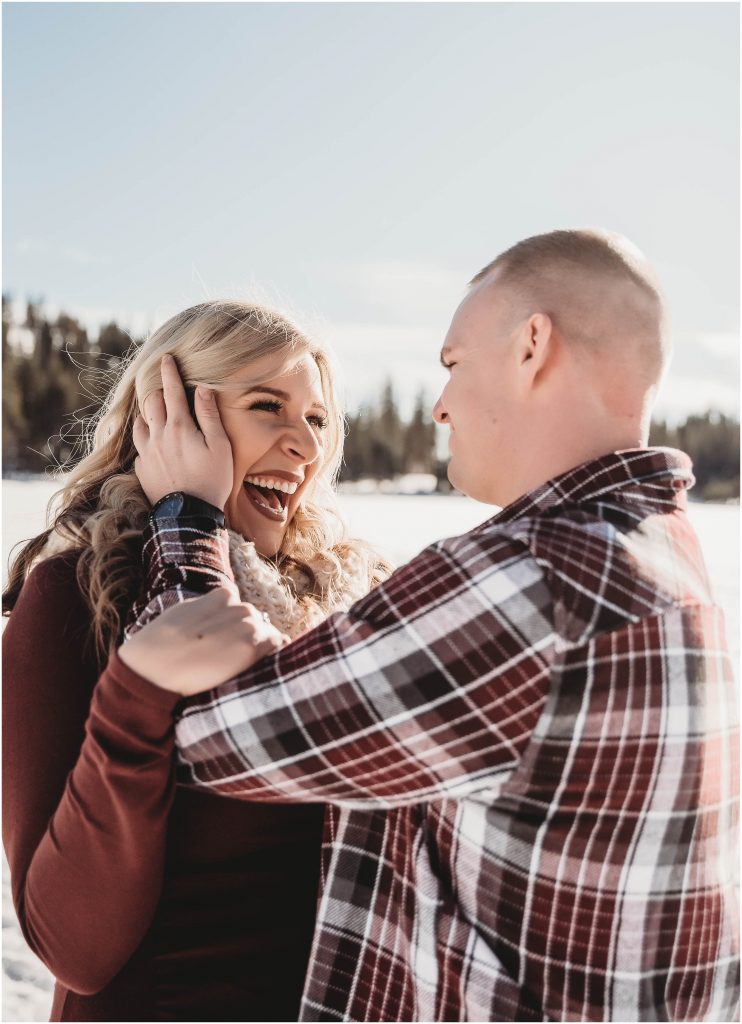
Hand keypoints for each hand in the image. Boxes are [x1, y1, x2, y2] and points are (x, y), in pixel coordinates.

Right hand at [118, 588, 290, 695]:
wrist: (154, 669)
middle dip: (245, 634)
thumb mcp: (185, 611)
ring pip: (266, 632)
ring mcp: (248, 625)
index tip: (222, 639)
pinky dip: (274, 652)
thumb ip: (207, 607)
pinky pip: (277, 644)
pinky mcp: (252, 646)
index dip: (232, 624)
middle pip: (254, 619)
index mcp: (222, 596)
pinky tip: (260, 664)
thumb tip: (225, 606)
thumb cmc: (162, 645)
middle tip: (227, 655)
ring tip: (236, 663)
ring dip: (259, 645)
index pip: (239, 606)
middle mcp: (238, 607)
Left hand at [133, 354, 233, 508]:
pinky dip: (147, 440)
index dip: (169, 373)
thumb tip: (202, 389)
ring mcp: (147, 453)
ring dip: (148, 414)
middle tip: (164, 387)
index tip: (166, 358)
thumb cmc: (212, 480)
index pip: (172, 391)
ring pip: (140, 424)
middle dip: (157, 390)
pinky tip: (155, 446)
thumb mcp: (220, 446)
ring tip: (156, 414)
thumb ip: (209, 416)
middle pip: (151, 403)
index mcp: (179, 427)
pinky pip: (140, 448)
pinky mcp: (142, 470)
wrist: (189, 515)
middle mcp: (158, 436)